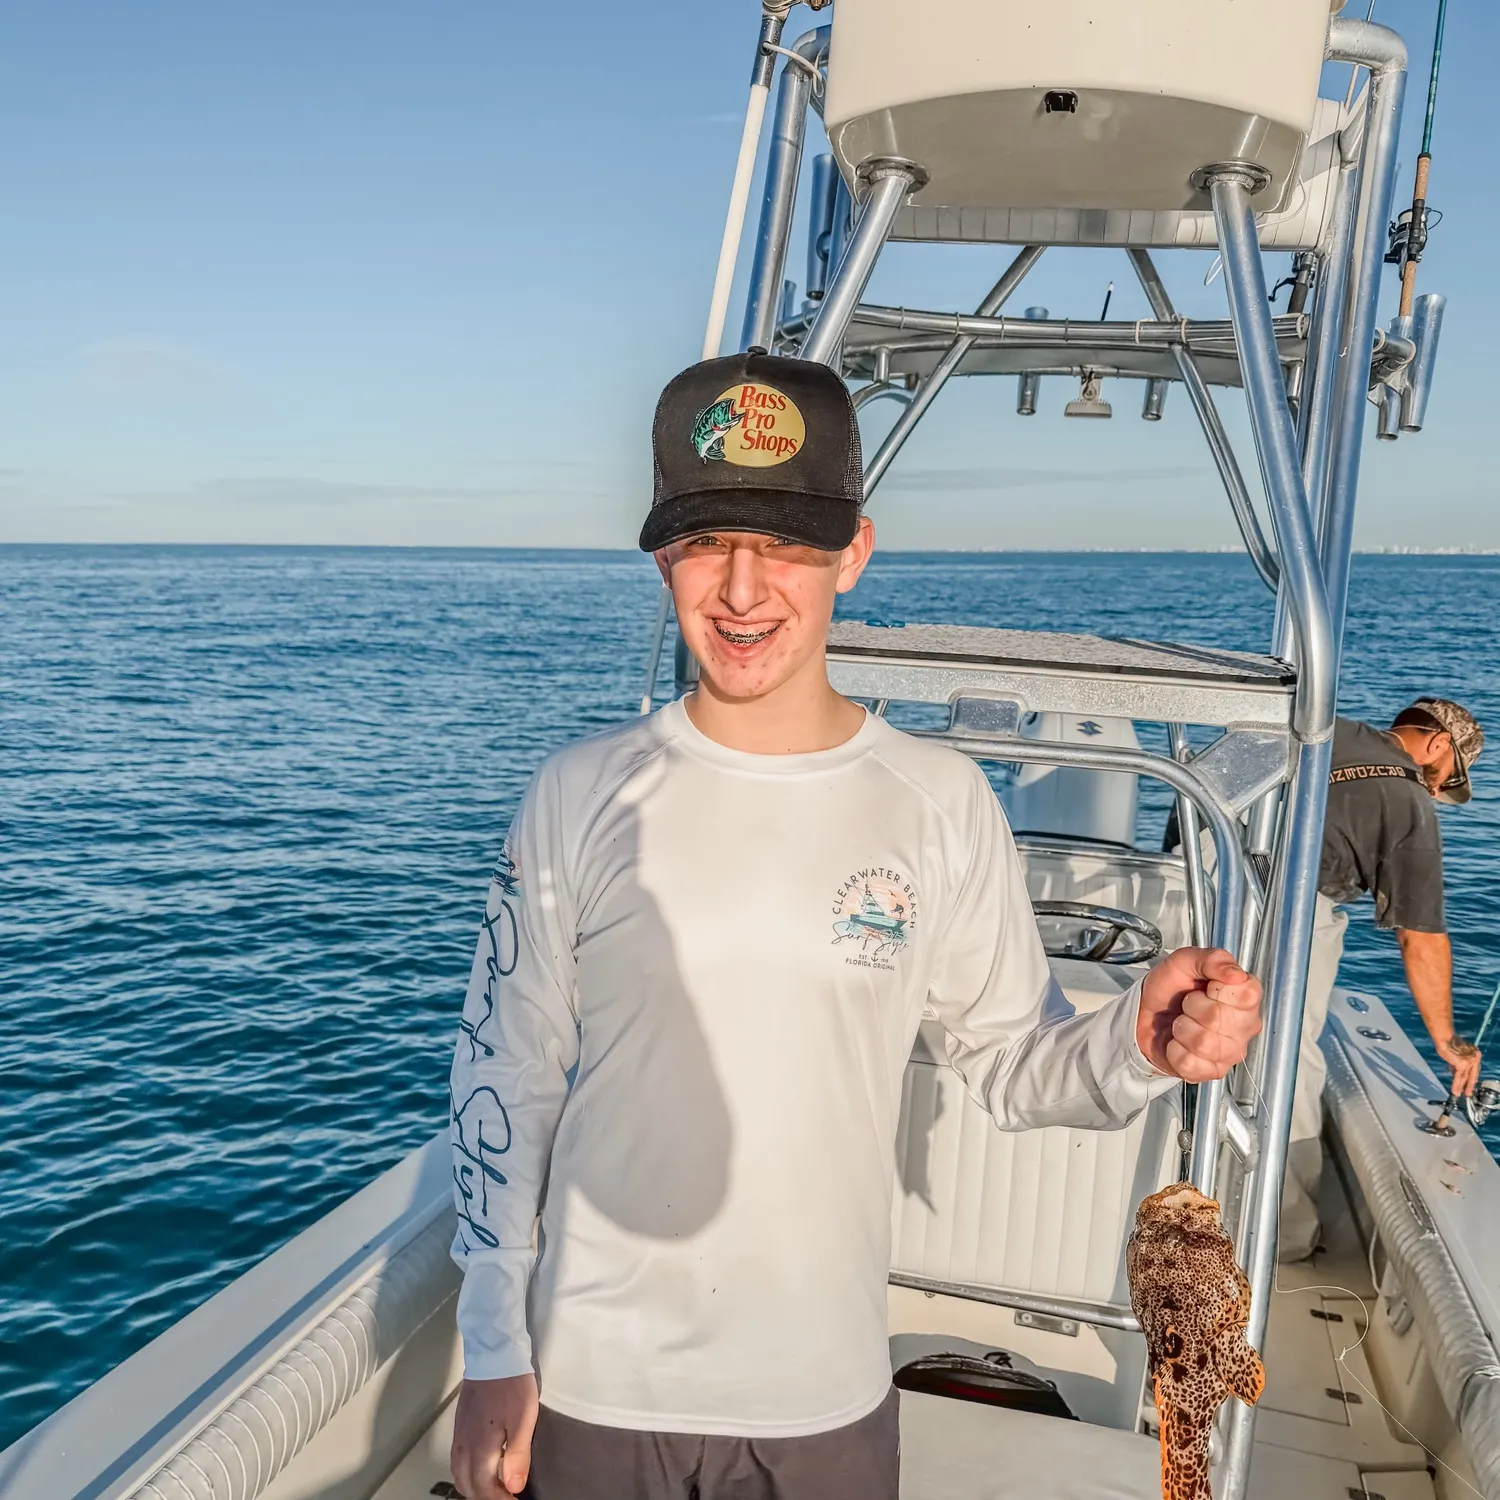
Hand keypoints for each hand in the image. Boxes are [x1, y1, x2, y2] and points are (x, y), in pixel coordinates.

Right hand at [451, 1373, 538, 1498]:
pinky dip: (467, 1474)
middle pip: (468, 1486)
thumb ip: (517, 1456)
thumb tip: (513, 1488)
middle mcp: (464, 1446)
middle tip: (506, 1497)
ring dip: (474, 1488)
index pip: (484, 1489)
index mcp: (479, 1448)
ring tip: (495, 1489)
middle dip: (485, 1497)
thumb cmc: (512, 1386)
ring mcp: (459, 1435)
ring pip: (459, 1475)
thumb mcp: (523, 1420)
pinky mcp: (460, 1425)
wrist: (493, 1354)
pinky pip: (457, 1461)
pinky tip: (480, 1469)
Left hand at [1136, 947, 1261, 1081]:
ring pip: (1205, 1043)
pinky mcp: (1213, 1071)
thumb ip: (1212, 959)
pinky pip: (1191, 1063)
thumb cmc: (1170, 988)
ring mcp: (1231, 1051)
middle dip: (1193, 1006)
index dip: (1219, 988)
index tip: (1207, 986)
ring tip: (1183, 1022)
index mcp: (1245, 997)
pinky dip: (1175, 1050)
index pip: (1247, 994)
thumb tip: (1235, 973)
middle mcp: (1245, 1026)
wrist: (1145, 1014)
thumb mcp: (1185, 961)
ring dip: (1182, 1028)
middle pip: (1220, 1018)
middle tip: (1189, 1003)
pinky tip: (1179, 1042)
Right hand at [1436, 1035, 1480, 1097]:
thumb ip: (1458, 1063)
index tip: (1469, 1084)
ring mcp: (1470, 1062)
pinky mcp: (1463, 1065)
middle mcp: (1475, 1058)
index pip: (1474, 1069)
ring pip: (1465, 1077)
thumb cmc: (1448, 1043)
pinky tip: (1454, 1090)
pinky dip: (1456, 1085)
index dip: (1471, 1078)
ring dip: (1461, 1086)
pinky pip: (1459, 1077)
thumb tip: (1455, 1072)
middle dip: (1469, 1085)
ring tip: (1457, 1094)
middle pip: (1472, 1074)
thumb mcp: (1456, 1054)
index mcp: (1475, 1054)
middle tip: (1468, 1093)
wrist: (1445, 1039)